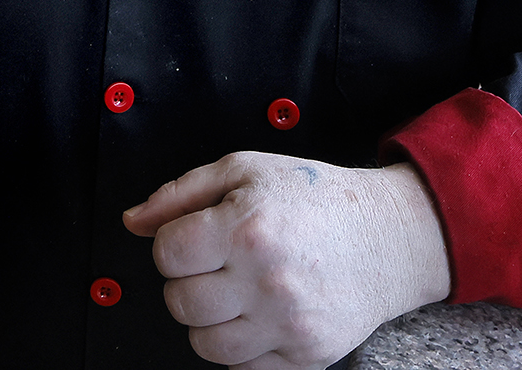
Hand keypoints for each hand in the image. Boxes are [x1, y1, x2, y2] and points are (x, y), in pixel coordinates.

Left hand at [122, 153, 449, 369]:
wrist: (388, 238)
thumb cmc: (314, 198)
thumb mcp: (244, 171)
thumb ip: (179, 194)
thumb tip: (133, 221)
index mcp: (247, 228)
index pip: (167, 254)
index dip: (172, 244)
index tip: (194, 239)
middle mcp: (267, 280)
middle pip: (181, 303)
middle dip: (187, 282)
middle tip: (214, 265)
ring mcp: (288, 324)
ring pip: (206, 344)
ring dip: (208, 320)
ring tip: (233, 293)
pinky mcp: (306, 358)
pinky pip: (242, 369)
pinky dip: (240, 347)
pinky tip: (257, 316)